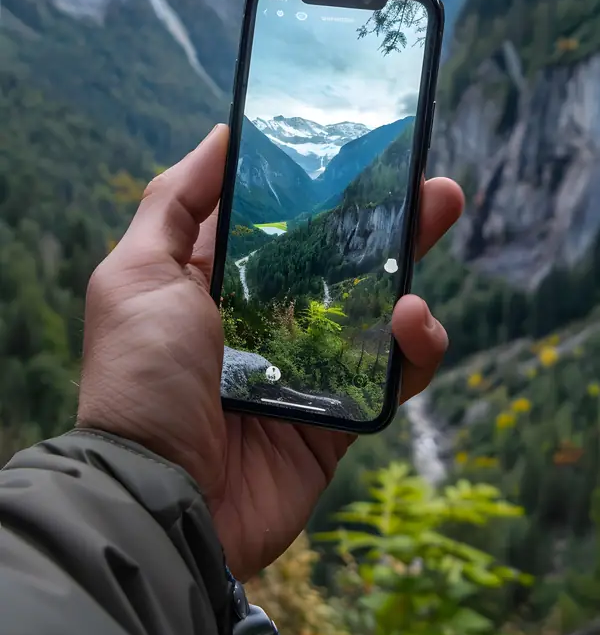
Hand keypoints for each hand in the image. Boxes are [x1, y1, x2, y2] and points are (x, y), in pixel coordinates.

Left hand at [78, 125, 463, 579]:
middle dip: (382, 216)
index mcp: (212, 283)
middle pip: (335, 257)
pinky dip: (415, 347)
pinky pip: (393, 375)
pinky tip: (413, 319)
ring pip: (374, 308)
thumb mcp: (135, 275)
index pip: (274, 223)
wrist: (162, 500)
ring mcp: (304, 368)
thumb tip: (222, 134)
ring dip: (411, 263)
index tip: (357, 148)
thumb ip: (175, 202)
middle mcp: (261, 320)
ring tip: (434, 219)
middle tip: (427, 181)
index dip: (315, 186)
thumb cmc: (141, 380)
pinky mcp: (339, 416)